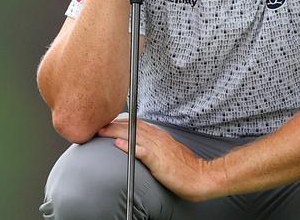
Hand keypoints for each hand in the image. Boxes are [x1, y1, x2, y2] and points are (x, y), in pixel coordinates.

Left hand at [97, 117, 227, 201]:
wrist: (200, 177)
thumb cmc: (187, 167)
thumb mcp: (171, 151)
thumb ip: (158, 146)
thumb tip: (145, 146)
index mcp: (161, 136)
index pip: (139, 124)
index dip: (123, 122)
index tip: (110, 122)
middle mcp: (159, 139)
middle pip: (133, 127)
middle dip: (115, 125)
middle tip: (100, 124)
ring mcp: (159, 149)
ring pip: (134, 135)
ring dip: (117, 132)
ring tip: (103, 131)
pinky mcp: (159, 161)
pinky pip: (142, 152)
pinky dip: (130, 147)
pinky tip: (119, 145)